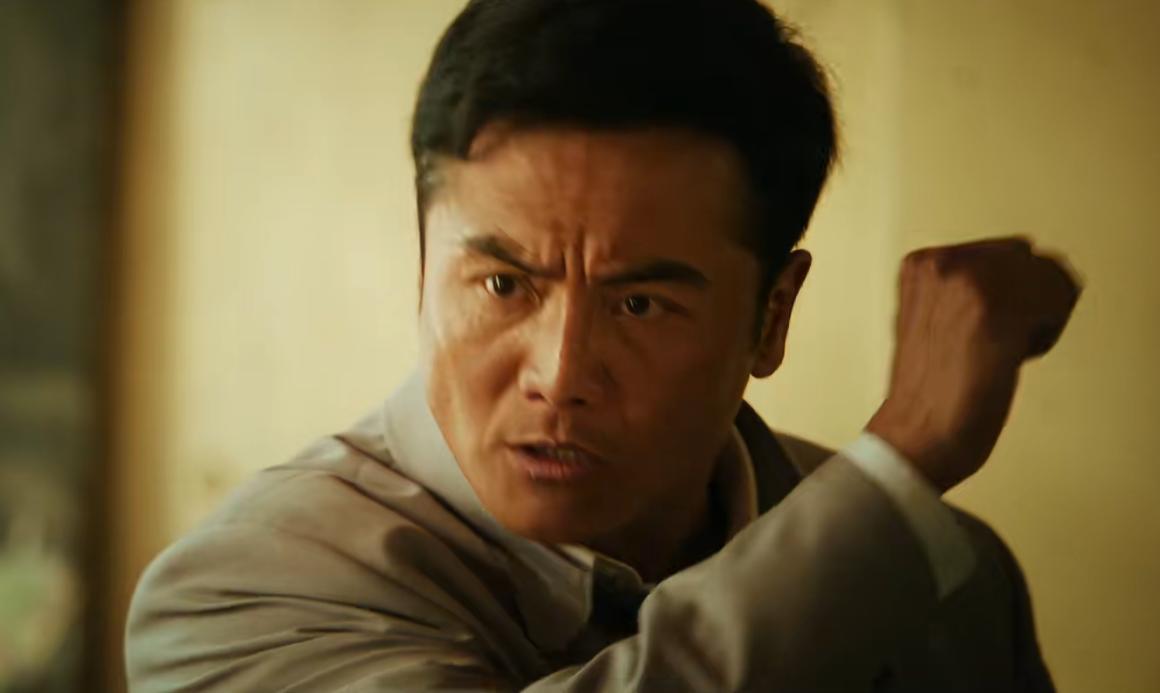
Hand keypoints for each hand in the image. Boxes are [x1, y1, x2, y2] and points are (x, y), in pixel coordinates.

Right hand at [866, 237, 1081, 492]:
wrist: (915, 435)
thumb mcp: (931, 316)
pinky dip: (1047, 334)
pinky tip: (1012, 359)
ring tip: (1001, 351)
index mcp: (921, 262)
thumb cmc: (929, 391)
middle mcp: (943, 262)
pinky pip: (1058, 299)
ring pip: (1047, 275)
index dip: (1005, 295)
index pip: (1001, 251)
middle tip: (994, 344)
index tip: (980, 331)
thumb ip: (962, 287)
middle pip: (1028, 257)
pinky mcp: (997, 308)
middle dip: (1026, 300)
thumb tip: (1026, 263)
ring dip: (1039, 316)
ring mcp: (969, 282)